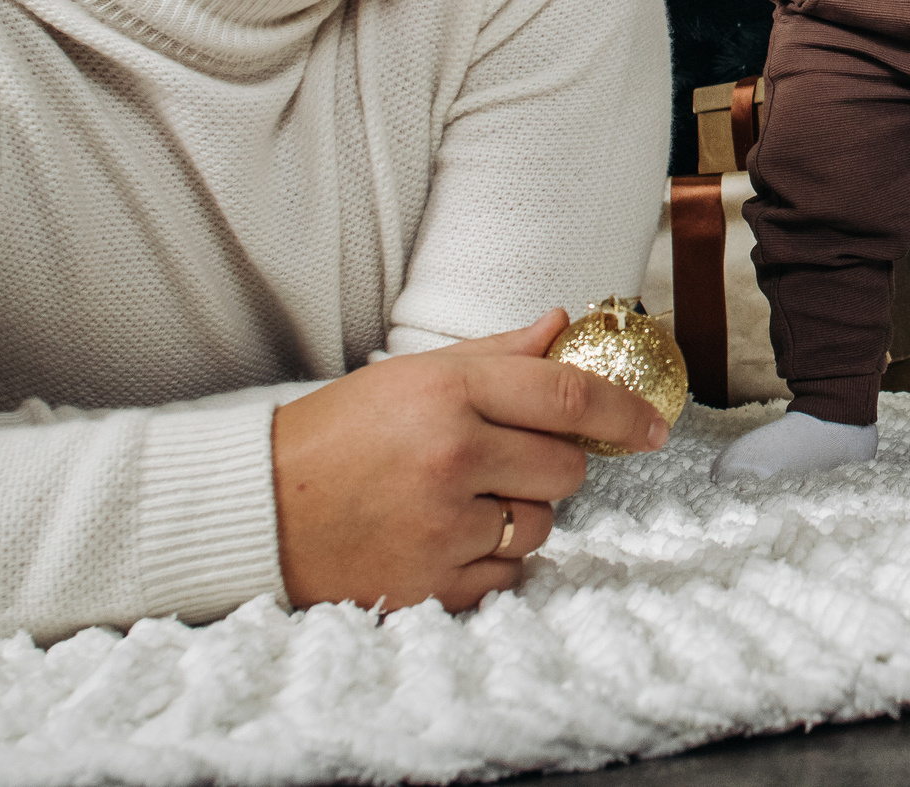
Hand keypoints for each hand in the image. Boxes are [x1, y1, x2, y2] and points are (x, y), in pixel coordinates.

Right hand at [271, 310, 669, 612]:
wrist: (256, 509)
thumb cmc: (336, 435)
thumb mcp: (411, 376)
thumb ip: (495, 355)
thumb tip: (561, 324)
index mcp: (448, 394)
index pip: (567, 395)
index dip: (623, 411)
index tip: (653, 426)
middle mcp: (452, 457)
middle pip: (566, 468)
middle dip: (552, 464)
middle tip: (504, 460)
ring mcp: (441, 527)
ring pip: (541, 525)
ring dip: (518, 515)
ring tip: (458, 500)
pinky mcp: (430, 585)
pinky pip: (508, 576)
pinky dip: (491, 562)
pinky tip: (445, 539)